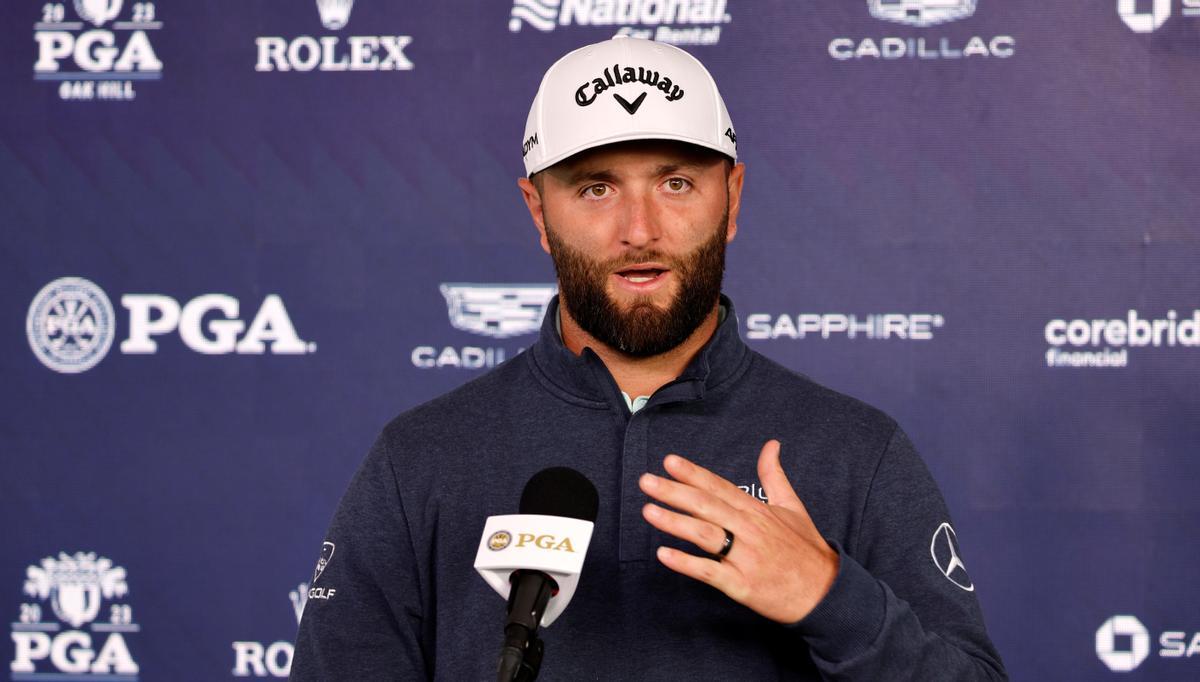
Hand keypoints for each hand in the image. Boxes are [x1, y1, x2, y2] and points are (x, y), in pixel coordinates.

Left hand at [639, 440, 838, 623]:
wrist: (826, 592)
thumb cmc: (806, 549)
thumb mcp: (793, 506)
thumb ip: (775, 475)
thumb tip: (772, 444)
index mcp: (758, 511)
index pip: (720, 487)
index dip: (694, 474)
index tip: (669, 461)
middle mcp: (750, 530)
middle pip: (708, 506)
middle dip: (675, 492)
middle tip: (646, 481)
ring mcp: (746, 558)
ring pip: (706, 535)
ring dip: (675, 522)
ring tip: (648, 511)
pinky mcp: (743, 585)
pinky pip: (711, 572)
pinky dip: (687, 563)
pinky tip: (664, 554)